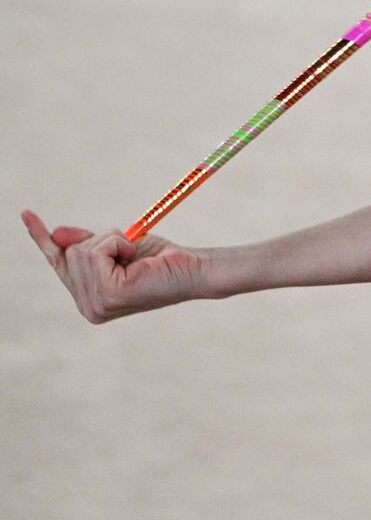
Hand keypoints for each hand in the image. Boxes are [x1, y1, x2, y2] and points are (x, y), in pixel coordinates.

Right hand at [22, 210, 207, 322]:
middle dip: (102, 240)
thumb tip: (57, 233)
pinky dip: (118, 243)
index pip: (59, 264)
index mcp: (90, 300)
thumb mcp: (119, 245)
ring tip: (136, 256)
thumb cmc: (162, 259)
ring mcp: (96, 304)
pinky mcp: (109, 294)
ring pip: (84, 250)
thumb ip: (87, 243)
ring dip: (114, 241)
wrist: (194, 269)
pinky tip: (135, 257)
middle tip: (131, 251)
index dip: (43, 237)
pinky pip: (97, 251)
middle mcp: (88, 307)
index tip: (27, 212)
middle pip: (69, 253)